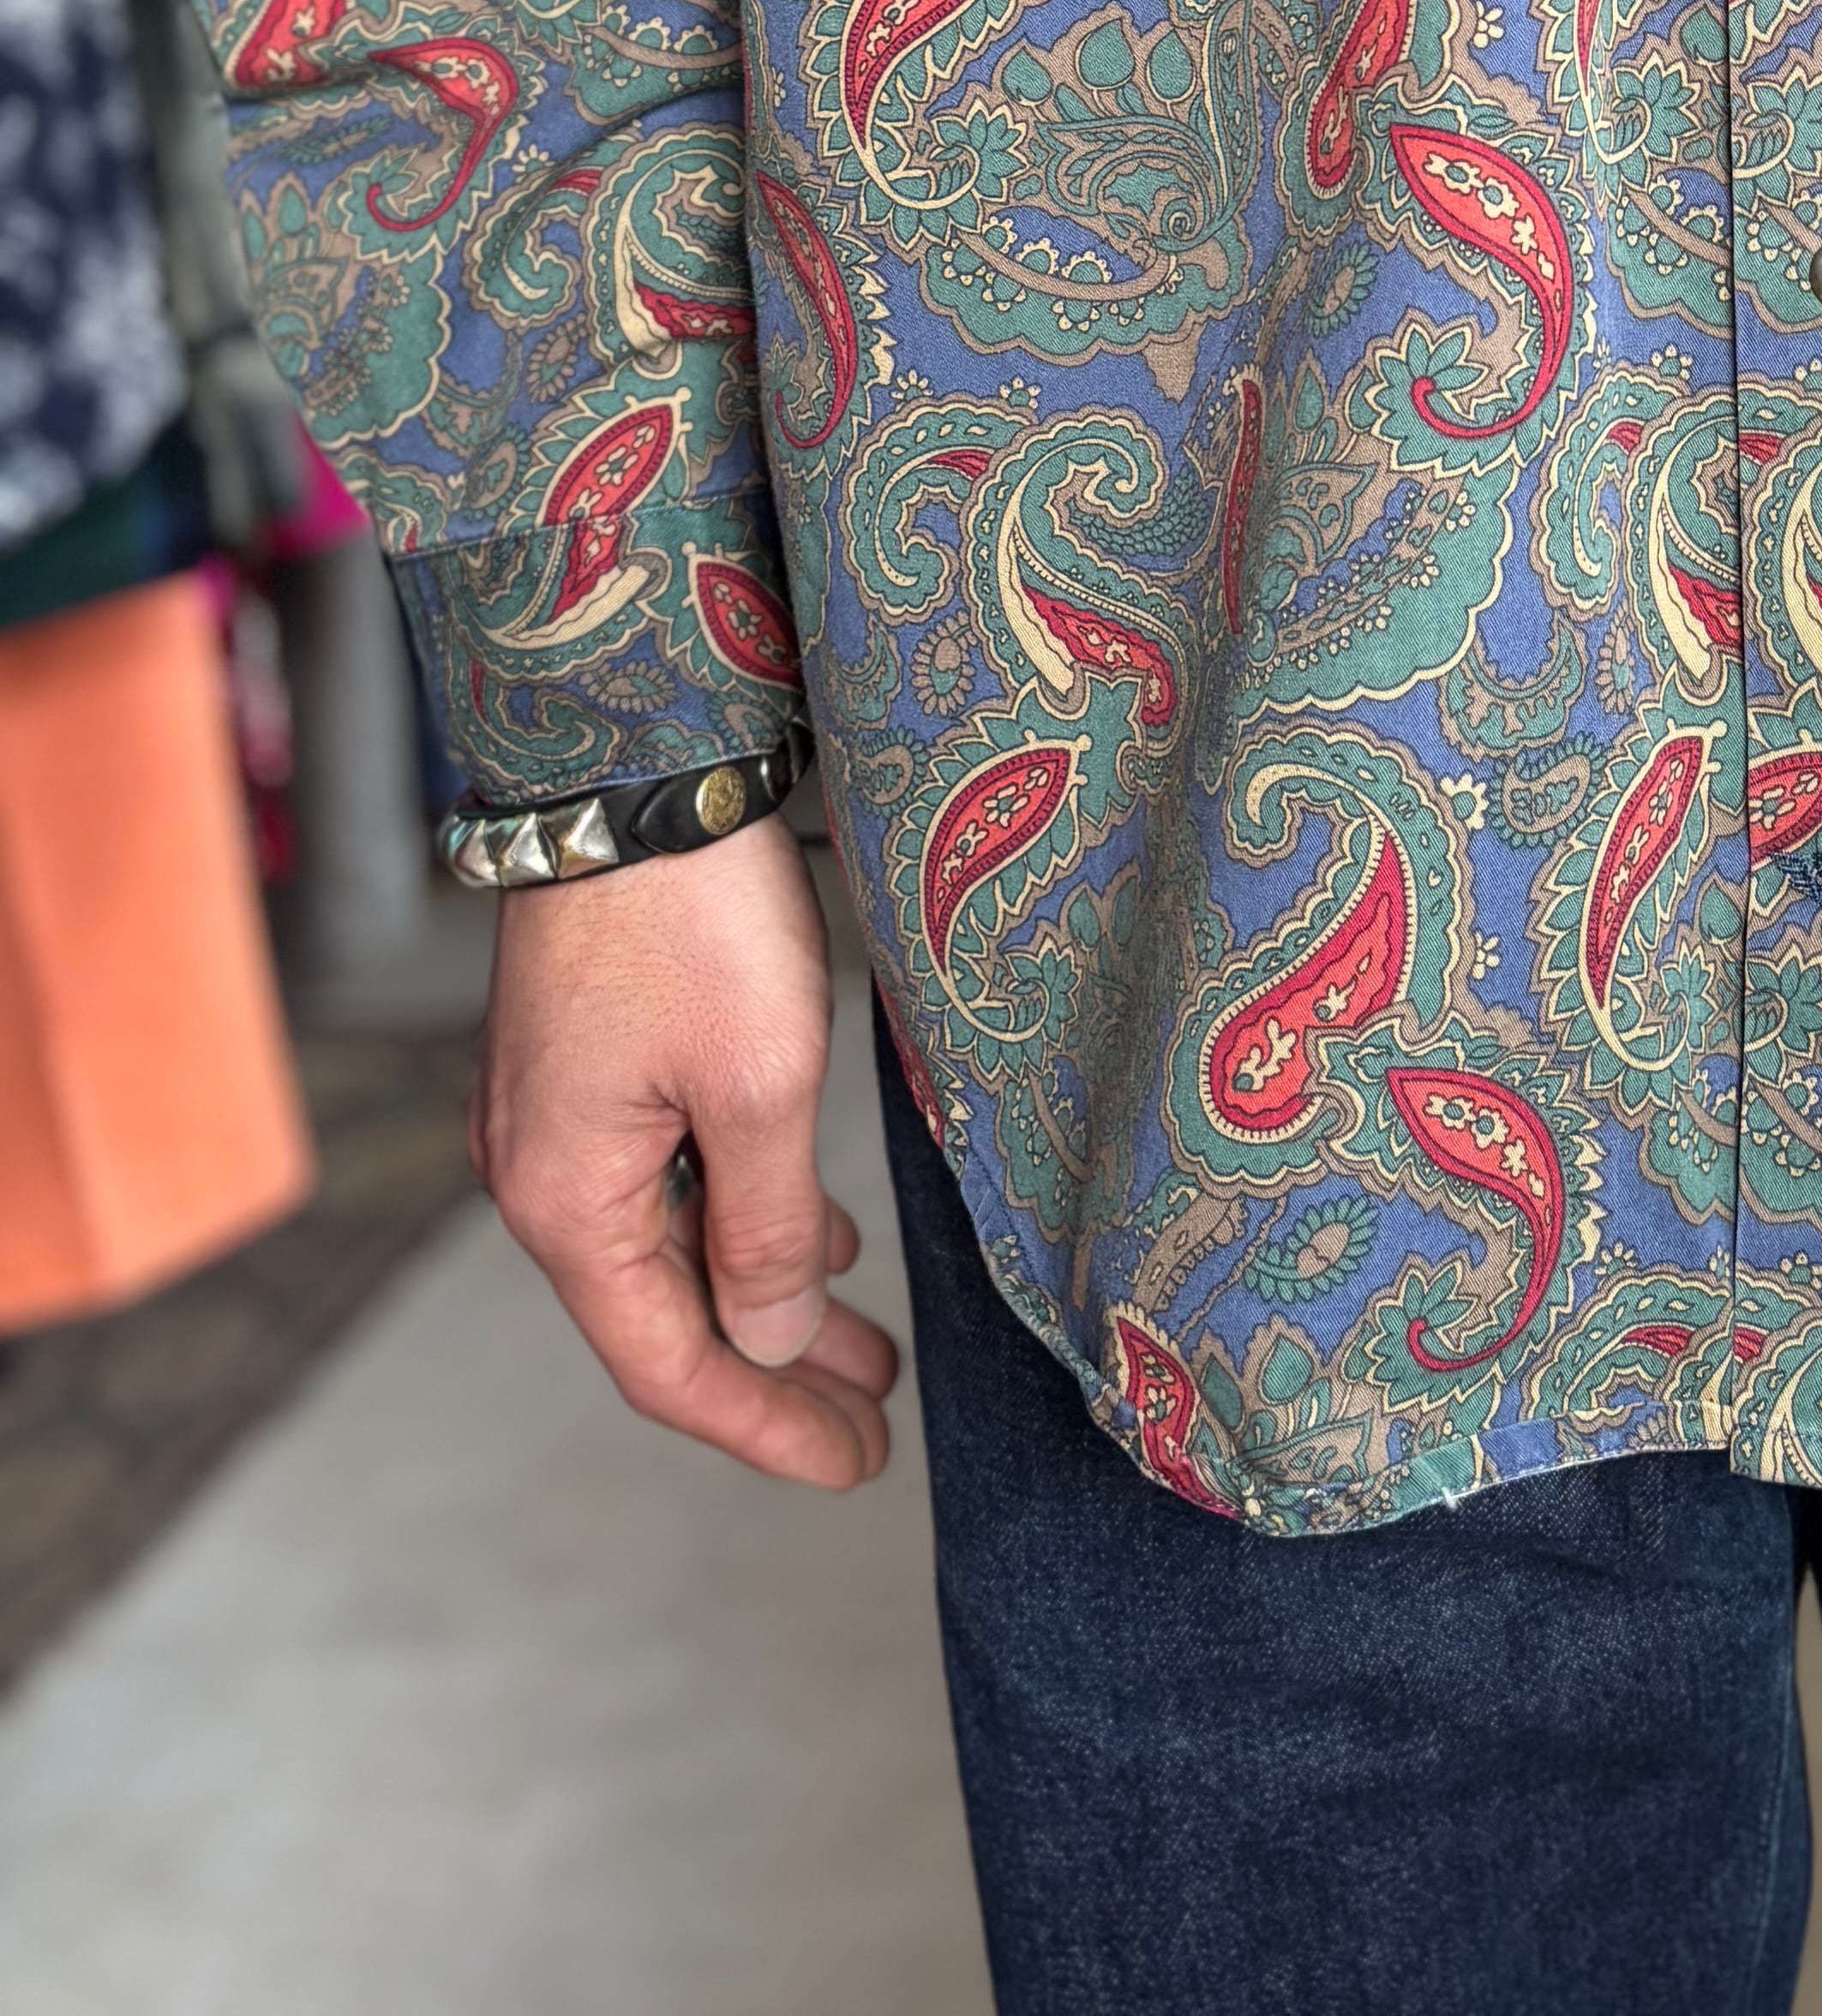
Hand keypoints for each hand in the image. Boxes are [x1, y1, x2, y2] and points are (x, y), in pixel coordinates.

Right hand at [474, 807, 897, 1488]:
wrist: (627, 764)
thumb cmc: (693, 918)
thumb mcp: (759, 1084)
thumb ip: (767, 1228)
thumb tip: (766, 1342)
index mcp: (567, 1202)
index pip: (669, 1364)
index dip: (765, 1426)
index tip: (856, 1464)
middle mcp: (540, 1173)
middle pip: (665, 1316)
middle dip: (774, 1374)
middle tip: (873, 1421)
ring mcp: (554, 1116)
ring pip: (671, 1244)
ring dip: (764, 1295)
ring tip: (863, 1344)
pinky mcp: (587, 1060)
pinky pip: (666, 1179)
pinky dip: (740, 1219)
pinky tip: (812, 1229)